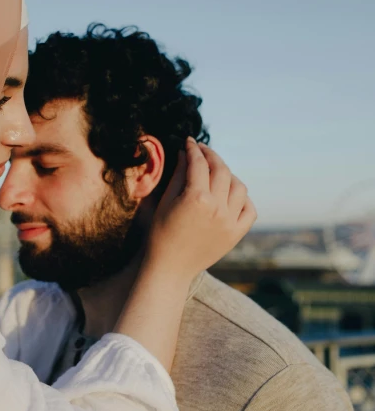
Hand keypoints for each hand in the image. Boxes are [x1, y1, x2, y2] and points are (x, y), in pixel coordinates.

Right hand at [146, 138, 255, 282]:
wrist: (170, 268)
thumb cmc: (161, 235)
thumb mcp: (165, 202)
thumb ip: (178, 176)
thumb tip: (185, 153)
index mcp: (196, 199)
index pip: (199, 164)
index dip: (194, 149)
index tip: (190, 142)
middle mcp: (217, 209)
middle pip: (222, 171)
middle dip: (211, 156)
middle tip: (202, 151)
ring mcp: (230, 222)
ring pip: (239, 187)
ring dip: (229, 176)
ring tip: (216, 174)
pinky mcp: (236, 234)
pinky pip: (249, 210)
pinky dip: (243, 199)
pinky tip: (231, 195)